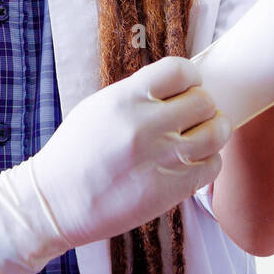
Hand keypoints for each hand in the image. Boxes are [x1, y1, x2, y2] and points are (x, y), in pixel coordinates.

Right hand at [30, 57, 230, 248]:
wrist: (57, 202)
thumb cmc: (76, 152)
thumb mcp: (100, 107)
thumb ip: (138, 95)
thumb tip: (178, 86)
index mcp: (126, 98)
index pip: (180, 70)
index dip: (190, 78)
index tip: (187, 88)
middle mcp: (146, 125)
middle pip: (203, 101)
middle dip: (203, 107)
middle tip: (193, 117)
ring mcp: (161, 158)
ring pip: (216, 133)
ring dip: (214, 132)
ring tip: (202, 137)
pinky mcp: (170, 190)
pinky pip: (212, 167)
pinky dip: (208, 162)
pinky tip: (192, 163)